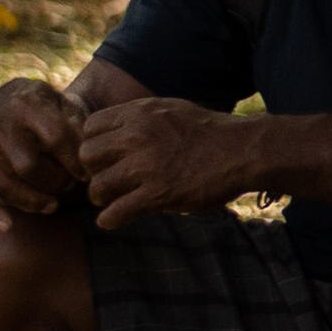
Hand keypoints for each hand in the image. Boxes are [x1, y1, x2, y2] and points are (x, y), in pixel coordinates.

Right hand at [0, 79, 88, 224]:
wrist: (10, 99)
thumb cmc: (49, 108)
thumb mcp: (65, 103)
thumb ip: (77, 124)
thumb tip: (87, 156)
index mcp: (27, 104)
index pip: (55, 138)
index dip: (74, 161)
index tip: (88, 175)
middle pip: (26, 165)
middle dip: (54, 182)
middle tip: (70, 186)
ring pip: (2, 184)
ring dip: (30, 201)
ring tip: (52, 206)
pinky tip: (7, 226)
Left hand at [72, 95, 261, 228]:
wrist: (244, 151)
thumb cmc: (211, 132)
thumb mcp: (171, 111)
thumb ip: (140, 120)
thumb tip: (114, 133)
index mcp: (140, 113)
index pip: (90, 128)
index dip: (95, 144)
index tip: (105, 157)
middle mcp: (137, 136)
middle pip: (87, 156)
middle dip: (93, 171)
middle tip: (107, 180)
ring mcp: (146, 166)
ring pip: (97, 187)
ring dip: (101, 197)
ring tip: (113, 201)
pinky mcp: (157, 194)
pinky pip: (115, 212)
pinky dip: (110, 219)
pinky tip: (116, 219)